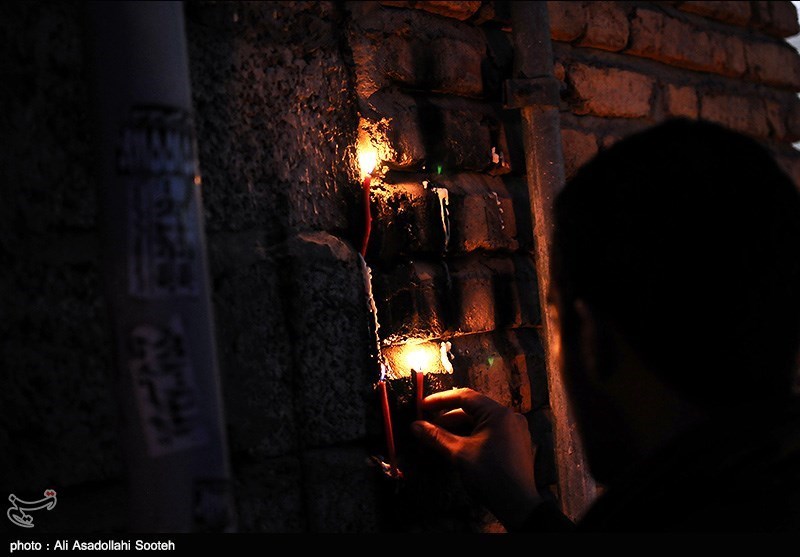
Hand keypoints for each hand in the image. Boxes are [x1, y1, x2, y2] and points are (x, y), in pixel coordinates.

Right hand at [411, 388, 541, 528]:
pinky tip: (457, 446)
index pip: (465, 396)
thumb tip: (415, 426)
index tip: (422, 406)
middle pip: (472, 410)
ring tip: (439, 439)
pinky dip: (472, 436)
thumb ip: (436, 437)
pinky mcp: (515, 443)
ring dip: (459, 429)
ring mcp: (515, 430)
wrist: (518, 505)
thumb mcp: (459, 454)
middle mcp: (509, 416)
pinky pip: (490, 432)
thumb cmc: (490, 475)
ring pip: (480, 422)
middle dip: (448, 418)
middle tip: (428, 427)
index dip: (440, 400)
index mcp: (498, 413)